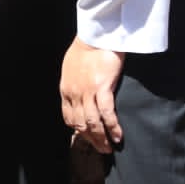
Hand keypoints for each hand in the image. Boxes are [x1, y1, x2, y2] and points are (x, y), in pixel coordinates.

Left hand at [59, 39, 123, 153]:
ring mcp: (87, 91)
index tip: (88, 137)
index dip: (78, 130)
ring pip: (92, 122)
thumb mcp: (72, 67)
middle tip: (101, 149)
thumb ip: (74, 81)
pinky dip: (112, 127)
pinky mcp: (102, 87)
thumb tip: (79, 91)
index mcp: (66, 89)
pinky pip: (107, 113)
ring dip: (101, 138)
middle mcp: (74, 93)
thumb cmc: (86, 47)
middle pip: (80, 124)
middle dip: (91, 139)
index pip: (69, 117)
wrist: (96, 33)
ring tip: (109, 148)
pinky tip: (118, 136)